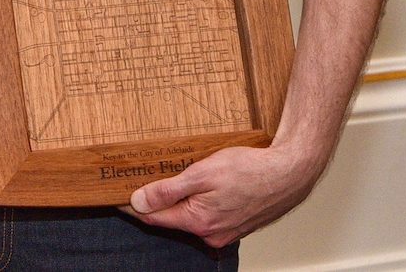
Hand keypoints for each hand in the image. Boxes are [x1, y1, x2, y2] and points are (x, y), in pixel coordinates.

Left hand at [123, 142, 319, 247]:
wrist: (289, 173)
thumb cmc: (250, 170)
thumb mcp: (201, 173)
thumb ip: (167, 190)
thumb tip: (139, 202)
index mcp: (199, 222)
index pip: (153, 218)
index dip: (132, 205)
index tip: (116, 194)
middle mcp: (211, 233)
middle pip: (170, 218)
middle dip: (154, 202)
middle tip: (138, 180)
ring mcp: (225, 231)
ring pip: (189, 217)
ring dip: (177, 201)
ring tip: (167, 178)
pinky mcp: (235, 224)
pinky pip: (206, 216)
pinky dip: (196, 203)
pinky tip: (196, 186)